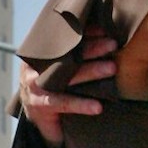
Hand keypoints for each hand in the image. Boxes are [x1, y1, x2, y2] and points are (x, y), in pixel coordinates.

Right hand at [20, 32, 117, 147]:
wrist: (35, 118)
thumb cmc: (53, 87)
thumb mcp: (59, 68)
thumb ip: (73, 53)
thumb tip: (104, 34)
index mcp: (41, 53)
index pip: (64, 39)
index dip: (85, 33)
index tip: (105, 28)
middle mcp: (36, 66)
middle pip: (67, 54)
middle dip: (91, 48)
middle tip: (112, 44)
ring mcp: (35, 86)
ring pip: (66, 76)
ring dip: (91, 71)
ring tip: (111, 68)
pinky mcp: (39, 105)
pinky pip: (63, 103)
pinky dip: (81, 104)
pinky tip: (97, 106)